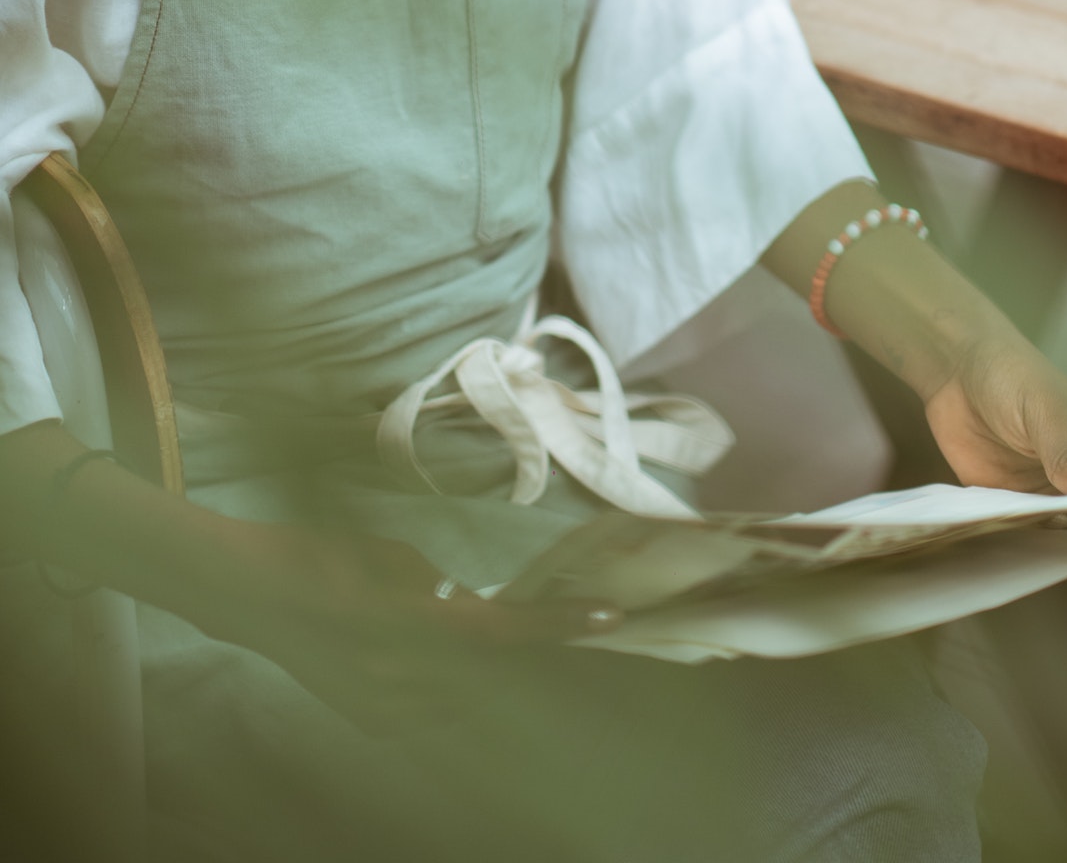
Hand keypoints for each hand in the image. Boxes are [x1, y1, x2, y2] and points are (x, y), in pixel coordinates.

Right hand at [206, 522, 619, 735]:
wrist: (247, 597)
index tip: (607, 617)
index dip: (557, 624)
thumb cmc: (318, 555)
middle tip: (556, 615)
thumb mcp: (391, 557)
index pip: (502, 632)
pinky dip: (445, 679)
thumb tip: (468, 607)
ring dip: (480, 664)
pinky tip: (424, 646)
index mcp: (409, 626)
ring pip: (466, 693)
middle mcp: (401, 680)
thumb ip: (438, 589)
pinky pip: (434, 707)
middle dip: (523, 644)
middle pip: (493, 672)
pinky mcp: (372, 723)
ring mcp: (385, 710)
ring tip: (457, 624)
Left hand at [923, 328, 1066, 524]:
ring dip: (1047, 535)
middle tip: (1046, 519)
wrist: (958, 371)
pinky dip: (1019, 534)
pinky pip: (1027, 531)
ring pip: (1064, 532)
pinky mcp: (1021, 503)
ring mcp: (1054, 492)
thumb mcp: (1043, 410)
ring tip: (1022, 520)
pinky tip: (1003, 524)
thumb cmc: (1012, 375)